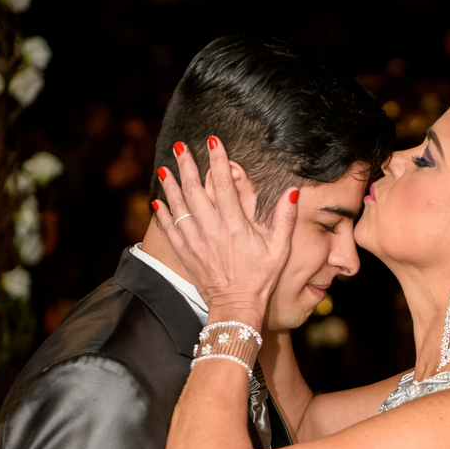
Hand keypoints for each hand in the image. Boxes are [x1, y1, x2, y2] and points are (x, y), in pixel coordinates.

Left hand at [152, 138, 298, 321]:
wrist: (237, 307)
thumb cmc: (261, 279)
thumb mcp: (280, 249)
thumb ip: (285, 219)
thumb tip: (292, 191)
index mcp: (235, 225)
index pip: (223, 185)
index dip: (217, 161)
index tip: (213, 141)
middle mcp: (212, 230)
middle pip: (195, 190)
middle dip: (186, 165)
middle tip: (179, 146)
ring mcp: (196, 242)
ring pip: (179, 207)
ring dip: (171, 185)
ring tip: (164, 167)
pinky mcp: (187, 254)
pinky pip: (171, 230)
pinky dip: (163, 215)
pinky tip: (157, 201)